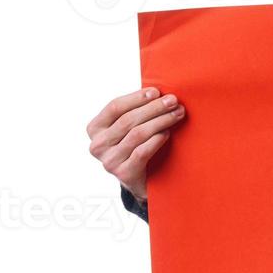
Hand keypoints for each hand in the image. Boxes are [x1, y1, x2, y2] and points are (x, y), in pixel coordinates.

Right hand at [87, 87, 186, 202]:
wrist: (140, 180)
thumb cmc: (135, 145)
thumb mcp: (128, 127)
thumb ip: (135, 110)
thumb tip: (159, 92)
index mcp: (95, 128)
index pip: (114, 107)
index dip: (136, 98)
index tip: (156, 92)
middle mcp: (97, 145)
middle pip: (127, 120)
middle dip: (154, 108)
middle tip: (173, 101)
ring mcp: (109, 161)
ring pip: (137, 134)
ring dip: (161, 121)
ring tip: (177, 114)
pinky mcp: (123, 174)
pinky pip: (142, 151)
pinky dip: (157, 139)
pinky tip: (167, 132)